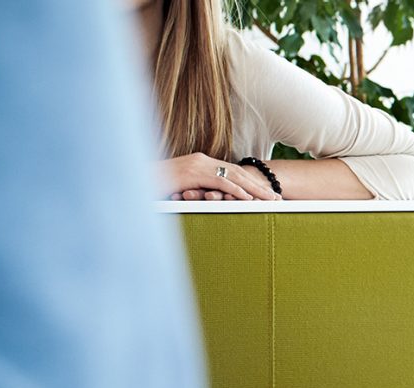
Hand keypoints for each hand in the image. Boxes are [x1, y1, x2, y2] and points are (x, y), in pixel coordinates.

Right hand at [159, 152, 280, 199]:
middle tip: (277, 198)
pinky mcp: (194, 174)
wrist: (136, 178)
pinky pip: (220, 182)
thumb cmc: (156, 185)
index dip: (252, 183)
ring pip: (234, 177)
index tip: (266, 193)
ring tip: (270, 199)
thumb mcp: (181, 186)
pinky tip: (249, 199)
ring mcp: (199, 166)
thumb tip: (210, 198)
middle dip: (259, 186)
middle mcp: (203, 160)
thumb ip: (197, 188)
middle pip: (239, 173)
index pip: (233, 172)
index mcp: (202, 162)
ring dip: (254, 189)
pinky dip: (236, 191)